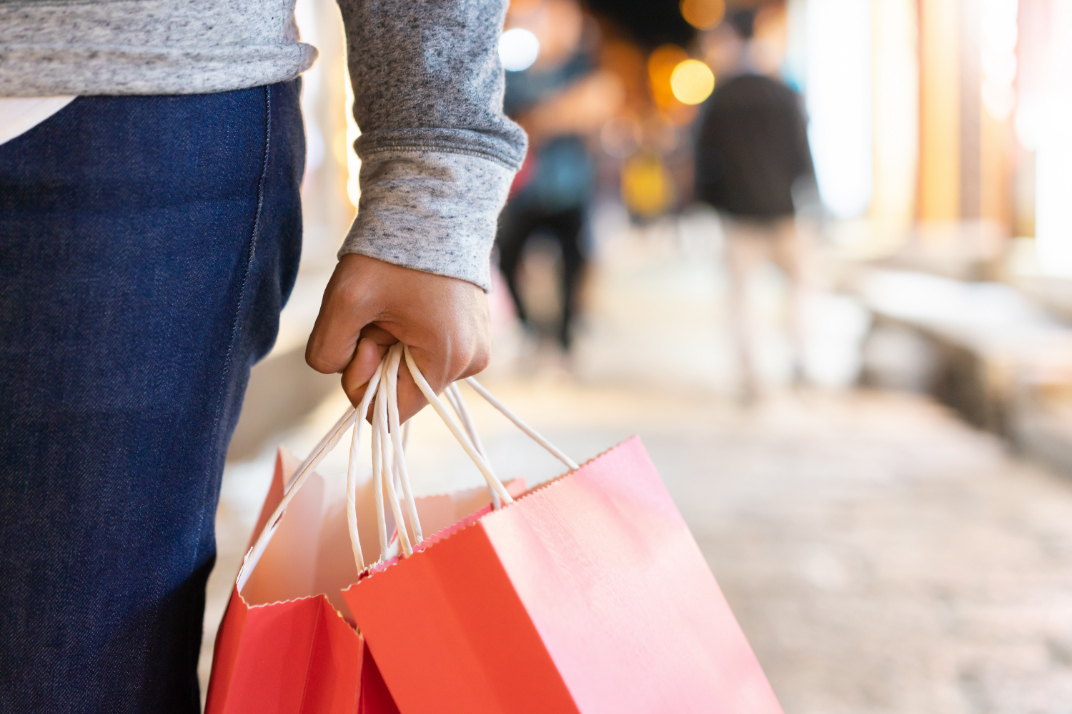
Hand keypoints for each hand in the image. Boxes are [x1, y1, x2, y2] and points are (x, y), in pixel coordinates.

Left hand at [305, 254, 490, 422]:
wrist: (433, 208)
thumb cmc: (391, 254)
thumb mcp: (344, 300)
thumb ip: (326, 352)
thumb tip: (342, 372)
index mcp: (447, 360)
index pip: (390, 413)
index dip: (363, 382)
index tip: (364, 338)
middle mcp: (471, 362)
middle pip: (402, 391)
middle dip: (379, 358)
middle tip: (379, 313)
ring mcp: (477, 349)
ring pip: (413, 371)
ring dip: (394, 345)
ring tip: (398, 303)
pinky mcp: (475, 335)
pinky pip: (429, 354)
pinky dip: (410, 335)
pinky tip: (412, 302)